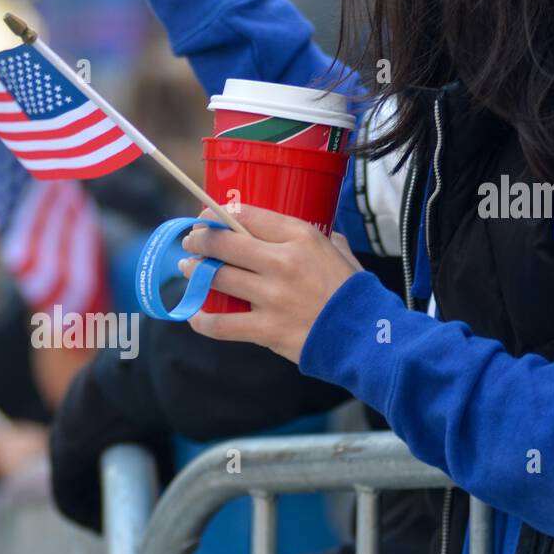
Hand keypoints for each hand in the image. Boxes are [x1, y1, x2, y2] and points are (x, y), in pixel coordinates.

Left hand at [176, 204, 362, 362]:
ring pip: (217, 278)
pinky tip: (194, 314)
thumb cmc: (353, 292)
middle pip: (224, 245)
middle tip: (191, 242)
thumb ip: (314, 237)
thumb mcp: (339, 251)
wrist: (366, 337)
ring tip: (188, 270)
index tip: (207, 219)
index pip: (248, 216)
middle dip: (200, 241)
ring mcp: (271, 297)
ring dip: (195, 272)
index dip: (219, 216)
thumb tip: (289, 230)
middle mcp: (282, 262)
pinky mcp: (266, 329)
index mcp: (301, 237)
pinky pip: (221, 324)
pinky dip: (202, 320)